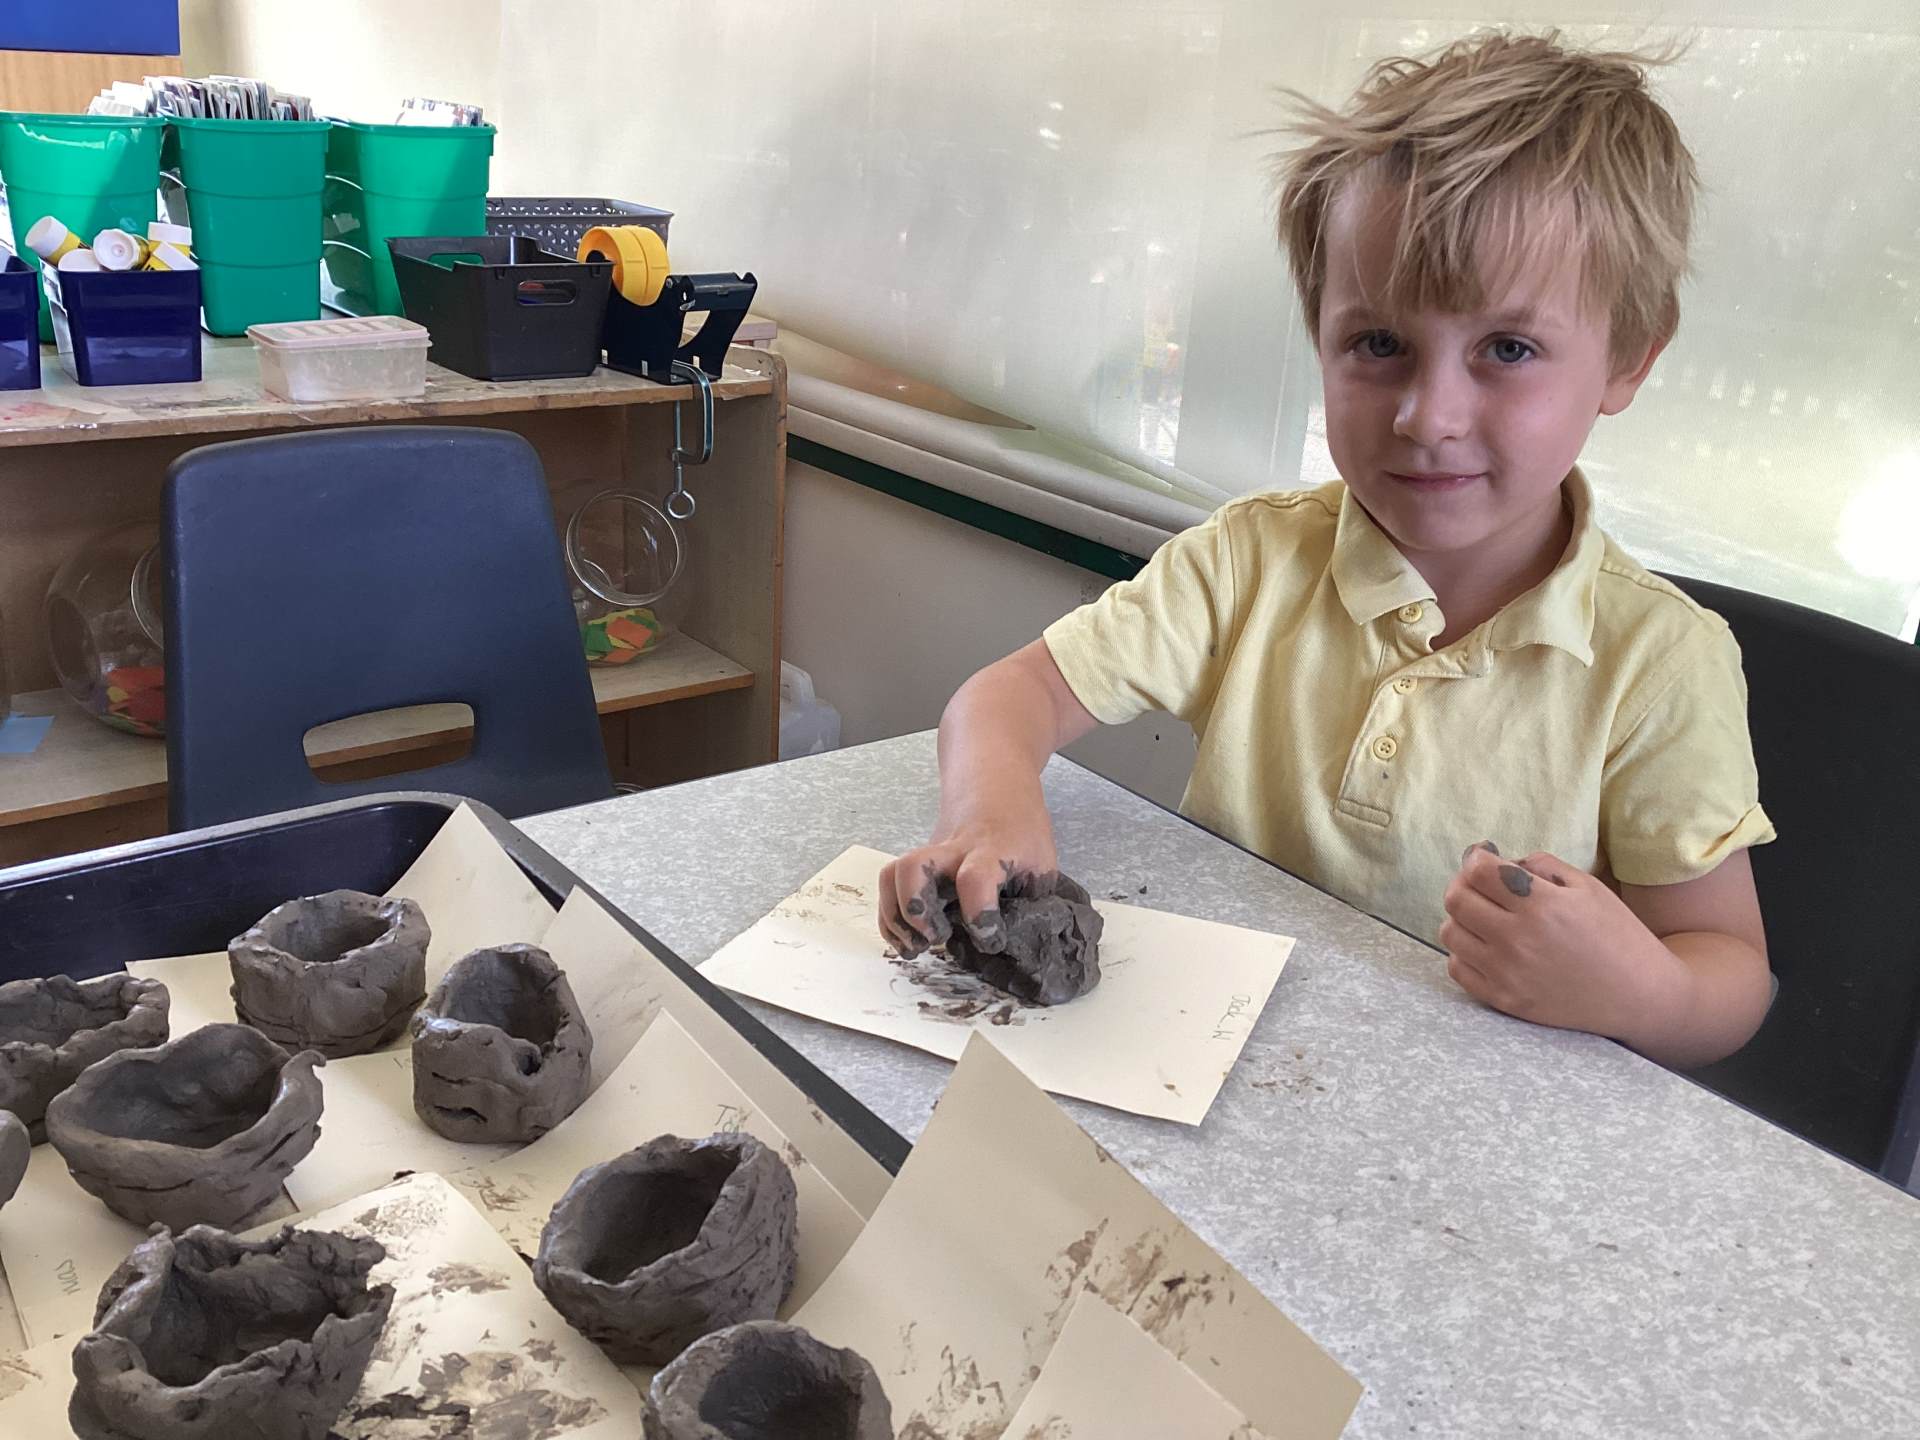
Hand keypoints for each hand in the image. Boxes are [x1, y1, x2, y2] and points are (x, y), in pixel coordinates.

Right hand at [877, 810, 1057, 959]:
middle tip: (937, 937)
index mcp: (990, 851)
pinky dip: (889, 920)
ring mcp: (929, 857)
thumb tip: (1020, 947)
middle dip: (916, 910)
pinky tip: (907, 941)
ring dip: (895, 918)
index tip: (990, 940)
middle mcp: (952, 852)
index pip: (975, 879)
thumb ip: (1031, 904)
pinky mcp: (917, 867)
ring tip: (918, 946)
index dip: (979, 915)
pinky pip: (888, 888)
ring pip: (891, 876)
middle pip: (913, 867)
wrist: (996, 791)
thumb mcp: (1042, 865)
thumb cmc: (1022, 833)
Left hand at [1439, 843, 1682, 1039]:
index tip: (1484, 858)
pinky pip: (1458, 968)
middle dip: (1463, 884)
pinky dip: (1464, 952)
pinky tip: (1485, 945)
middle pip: (1456, 900)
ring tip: (1484, 916)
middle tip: (1480, 885)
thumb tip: (1500, 860)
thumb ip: (1541, 865)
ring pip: (1450, 933)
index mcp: (1541, 905)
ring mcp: (1507, 973)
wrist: (1639, 996)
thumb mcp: (1587, 886)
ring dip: (1461, 918)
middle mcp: (1517, 939)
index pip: (1477, 871)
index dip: (1476, 858)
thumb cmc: (1616, 934)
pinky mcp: (1505, 1000)